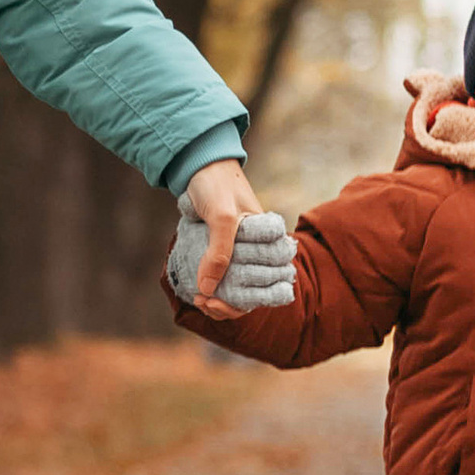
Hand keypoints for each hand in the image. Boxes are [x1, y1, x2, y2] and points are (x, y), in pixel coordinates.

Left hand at [170, 161, 296, 309]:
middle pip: (256, 292)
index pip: (275, 282)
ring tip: (200, 299)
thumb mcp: (221, 217)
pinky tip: (200, 293)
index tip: (223, 300)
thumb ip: (219, 252)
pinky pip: (226, 281)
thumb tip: (209, 290)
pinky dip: (214, 292)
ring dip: (222, 303)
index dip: (255, 299)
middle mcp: (259, 250)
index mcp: (270, 240)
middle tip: (204, 301)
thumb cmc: (217, 187)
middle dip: (231, 305)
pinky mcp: (225, 254)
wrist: (199, 168)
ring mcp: (242, 253)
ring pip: (241, 290)